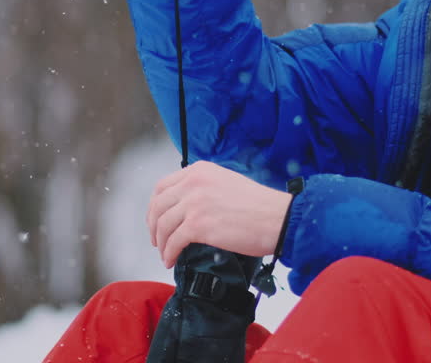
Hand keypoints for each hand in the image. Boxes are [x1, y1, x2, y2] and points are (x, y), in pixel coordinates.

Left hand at [147, 161, 290, 268]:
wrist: (276, 217)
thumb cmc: (258, 205)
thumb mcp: (226, 182)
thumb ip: (204, 188)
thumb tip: (186, 207)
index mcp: (199, 171)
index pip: (162, 186)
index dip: (155, 206)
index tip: (156, 219)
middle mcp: (193, 183)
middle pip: (158, 206)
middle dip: (154, 226)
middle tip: (157, 240)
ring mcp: (194, 203)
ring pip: (163, 225)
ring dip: (161, 244)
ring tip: (166, 254)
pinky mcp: (198, 225)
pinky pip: (173, 242)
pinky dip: (169, 254)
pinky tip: (171, 260)